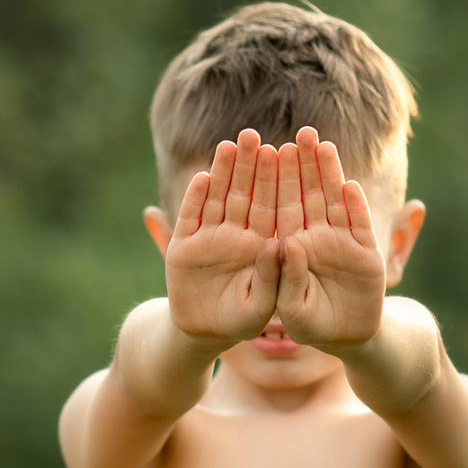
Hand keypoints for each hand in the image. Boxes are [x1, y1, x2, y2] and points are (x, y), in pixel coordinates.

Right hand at [163, 130, 286, 346]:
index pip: (272, 207)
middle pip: (246, 194)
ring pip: (218, 198)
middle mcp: (237, 235)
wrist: (202, 333)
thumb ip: (271, 277)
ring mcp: (209, 238)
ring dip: (223, 172)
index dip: (276, 180)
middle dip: (250, 165)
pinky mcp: (183, 246)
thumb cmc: (240, 322)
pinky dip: (195, 199)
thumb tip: (276, 245)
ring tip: (229, 144)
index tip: (283, 152)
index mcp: (263, 245)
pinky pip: (190, 217)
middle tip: (253, 134)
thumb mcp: (262, 307)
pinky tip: (203, 177)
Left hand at [274, 127, 386, 348]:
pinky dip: (356, 207)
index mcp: (290, 246)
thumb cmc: (310, 324)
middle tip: (300, 131)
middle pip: (306, 194)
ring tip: (324, 144)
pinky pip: (360, 224)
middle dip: (303, 163)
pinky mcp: (367, 253)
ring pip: (333, 200)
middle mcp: (315, 237)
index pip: (280, 206)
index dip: (276, 179)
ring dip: (329, 173)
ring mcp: (342, 241)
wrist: (348, 338)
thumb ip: (283, 277)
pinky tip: (349, 185)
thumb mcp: (287, 307)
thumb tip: (286, 244)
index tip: (269, 149)